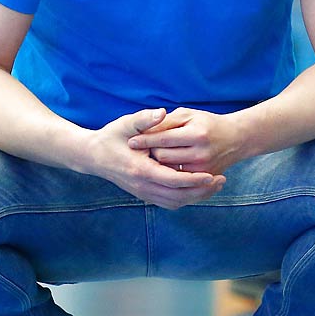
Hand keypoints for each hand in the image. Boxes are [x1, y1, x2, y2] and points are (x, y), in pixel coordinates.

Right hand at [84, 108, 225, 207]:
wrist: (93, 156)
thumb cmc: (112, 136)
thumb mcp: (126, 123)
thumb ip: (145, 119)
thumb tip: (162, 112)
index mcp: (140, 169)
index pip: (173, 180)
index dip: (194, 180)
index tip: (212, 175)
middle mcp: (142, 186)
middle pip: (178, 196)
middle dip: (201, 191)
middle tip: (221, 180)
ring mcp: (143, 193)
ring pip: (175, 202)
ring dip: (196, 197)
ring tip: (214, 185)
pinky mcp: (144, 194)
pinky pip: (169, 202)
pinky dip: (185, 198)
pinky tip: (198, 188)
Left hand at [126, 107, 247, 178]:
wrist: (235, 139)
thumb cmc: (206, 123)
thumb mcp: (188, 115)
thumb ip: (166, 121)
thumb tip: (143, 131)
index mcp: (196, 134)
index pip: (163, 139)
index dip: (145, 140)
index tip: (130, 141)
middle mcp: (201, 153)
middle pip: (163, 157)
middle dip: (151, 153)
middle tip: (142, 149)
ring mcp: (203, 169)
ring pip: (168, 171)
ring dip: (158, 165)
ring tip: (152, 158)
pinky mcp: (203, 179)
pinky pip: (178, 180)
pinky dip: (168, 174)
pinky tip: (163, 168)